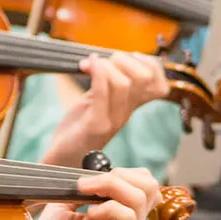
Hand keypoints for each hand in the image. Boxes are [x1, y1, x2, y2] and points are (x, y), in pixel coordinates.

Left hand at [31, 167, 159, 219]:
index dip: (120, 172)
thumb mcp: (64, 206)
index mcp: (120, 215)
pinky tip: (89, 215)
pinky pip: (129, 218)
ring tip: (84, 191)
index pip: (141, 183)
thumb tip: (89, 172)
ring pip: (140, 197)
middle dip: (118, 175)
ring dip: (109, 186)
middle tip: (89, 183)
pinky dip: (108, 208)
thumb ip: (81, 189)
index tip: (88, 177)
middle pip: (148, 186)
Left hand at [44, 52, 168, 166]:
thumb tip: (106, 60)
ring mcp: (113, 120)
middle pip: (145, 78)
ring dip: (105, 64)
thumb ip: (105, 85)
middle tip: (103, 60)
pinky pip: (102, 92)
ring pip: (124, 82)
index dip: (149, 64)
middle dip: (124, 59)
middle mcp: (126, 114)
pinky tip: (85, 67)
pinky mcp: (95, 125)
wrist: (60, 161)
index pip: (160, 85)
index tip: (124, 58)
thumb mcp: (94, 103)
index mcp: (130, 108)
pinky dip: (95, 72)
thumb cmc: (75, 131)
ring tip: (90, 64)